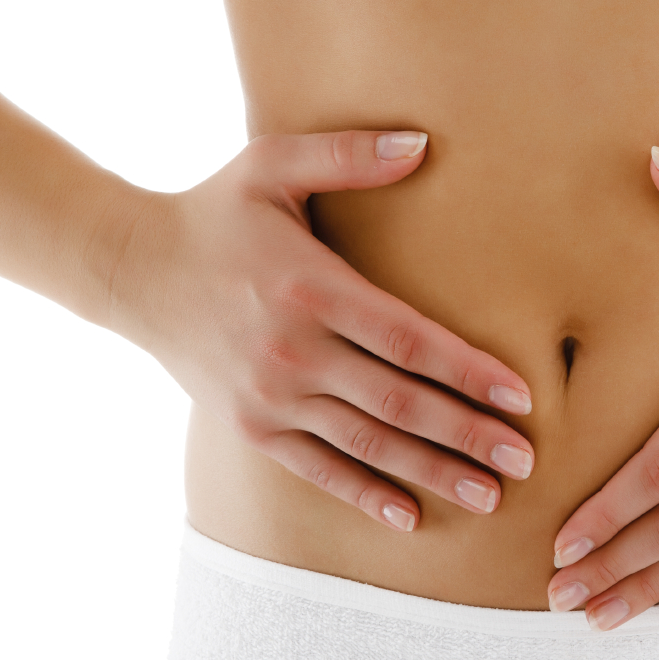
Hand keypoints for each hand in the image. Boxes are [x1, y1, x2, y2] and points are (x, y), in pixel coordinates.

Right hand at [106, 130, 535, 531]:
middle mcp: (291, 351)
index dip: (467, 371)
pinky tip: (411, 516)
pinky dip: (364, 494)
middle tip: (527, 458)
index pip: (406, 340)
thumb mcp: (271, 165)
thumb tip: (423, 142)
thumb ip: (347, 154)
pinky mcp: (251, 428)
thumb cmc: (214, 212)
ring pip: (365, 444)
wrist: (132, 271)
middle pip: (397, 402)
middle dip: (465, 434)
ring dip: (431, 472)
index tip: (521, 395)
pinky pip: (317, 470)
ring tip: (491, 496)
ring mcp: (269, 397)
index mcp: (309, 288)